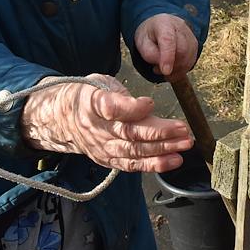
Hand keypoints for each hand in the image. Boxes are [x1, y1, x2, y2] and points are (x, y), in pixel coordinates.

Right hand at [21, 74, 192, 172]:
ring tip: (185, 145)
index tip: (150, 103)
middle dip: (160, 133)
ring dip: (163, 150)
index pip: (112, 108)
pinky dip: (154, 165)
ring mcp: (103, 148)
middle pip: (130, 133)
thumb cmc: (88, 96)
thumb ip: (118, 93)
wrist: (64, 120)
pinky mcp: (109, 160)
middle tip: (184, 129)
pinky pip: (133, 165)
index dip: (132, 107)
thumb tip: (145, 106)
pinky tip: (174, 161)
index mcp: (92, 104)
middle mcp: (97, 129)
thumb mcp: (99, 83)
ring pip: (135, 152)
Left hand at [134, 13, 198, 78]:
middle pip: (182, 50)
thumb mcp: (141, 42)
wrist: (159, 26)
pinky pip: (190, 63)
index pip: (168, 39)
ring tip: (162, 68)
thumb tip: (163, 65)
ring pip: (188, 59)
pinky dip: (180, 71)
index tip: (165, 71)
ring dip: (175, 70)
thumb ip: (149, 54)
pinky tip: (170, 70)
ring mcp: (190, 37)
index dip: (168, 56)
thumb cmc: (150, 34)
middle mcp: (180, 27)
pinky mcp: (194, 46)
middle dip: (171, 65)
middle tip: (156, 69)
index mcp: (164, 23)